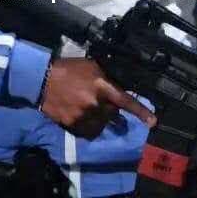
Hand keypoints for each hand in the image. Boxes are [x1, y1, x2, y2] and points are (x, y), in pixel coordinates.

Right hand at [39, 58, 156, 139]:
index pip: (125, 101)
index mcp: (102, 86)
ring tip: (89, 109)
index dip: (140, 112)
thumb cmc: (69, 70)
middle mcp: (95, 103)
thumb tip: (120, 87)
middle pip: (113, 114)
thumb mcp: (92, 67)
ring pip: (101, 124)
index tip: (153, 122)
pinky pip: (88, 131)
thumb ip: (107, 78)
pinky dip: (88, 126)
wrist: (43, 80)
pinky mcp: (73, 124)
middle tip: (99, 102)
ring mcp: (84, 115)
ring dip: (100, 119)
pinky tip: (82, 117)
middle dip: (110, 109)